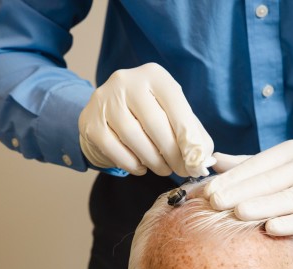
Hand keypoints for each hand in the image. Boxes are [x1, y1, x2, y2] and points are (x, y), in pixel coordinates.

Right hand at [79, 63, 215, 176]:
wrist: (107, 113)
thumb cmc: (149, 114)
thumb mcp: (173, 115)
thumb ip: (192, 134)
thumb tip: (203, 160)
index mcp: (154, 75)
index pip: (177, 107)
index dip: (189, 138)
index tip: (197, 161)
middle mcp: (126, 81)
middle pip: (156, 125)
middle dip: (173, 154)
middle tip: (182, 170)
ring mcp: (104, 100)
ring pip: (135, 139)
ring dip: (154, 161)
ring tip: (164, 168)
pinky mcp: (90, 122)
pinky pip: (116, 150)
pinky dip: (133, 165)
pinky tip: (142, 166)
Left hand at [204, 138, 292, 234]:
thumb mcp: (287, 160)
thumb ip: (250, 163)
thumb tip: (212, 162)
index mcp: (289, 152)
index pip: (254, 165)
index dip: (229, 179)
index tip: (205, 191)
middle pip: (267, 180)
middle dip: (239, 191)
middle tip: (212, 202)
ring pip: (288, 197)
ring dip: (262, 204)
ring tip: (237, 213)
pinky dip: (292, 222)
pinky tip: (272, 229)